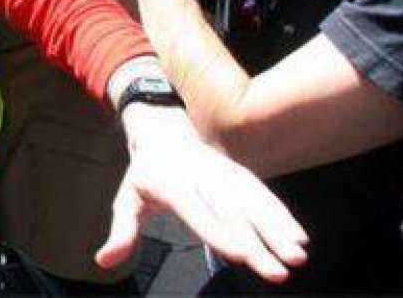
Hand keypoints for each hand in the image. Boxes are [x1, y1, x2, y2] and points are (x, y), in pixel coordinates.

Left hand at [97, 105, 308, 283]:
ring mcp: (224, 173)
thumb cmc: (145, 176)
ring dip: (278, 228)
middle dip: (258, 241)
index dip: (219, 231)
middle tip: (279, 271)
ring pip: (253, 201)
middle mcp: (202, 176)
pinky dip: (281, 214)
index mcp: (171, 182)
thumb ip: (122, 232)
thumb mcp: (127, 200)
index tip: (241, 254)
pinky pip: (262, 194)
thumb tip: (103, 261)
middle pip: (232, 211)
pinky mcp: (239, 174)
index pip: (197, 210)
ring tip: (297, 255)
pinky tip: (299, 237)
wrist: (163, 132)